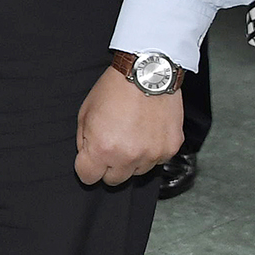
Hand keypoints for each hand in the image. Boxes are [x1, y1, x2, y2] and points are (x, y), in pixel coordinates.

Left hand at [74, 67, 182, 184]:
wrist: (147, 73)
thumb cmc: (114, 89)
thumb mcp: (85, 112)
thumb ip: (83, 140)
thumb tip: (87, 157)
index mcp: (102, 149)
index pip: (88, 177)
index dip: (86, 168)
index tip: (89, 160)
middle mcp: (128, 157)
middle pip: (114, 180)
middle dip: (108, 167)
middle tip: (111, 146)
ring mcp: (152, 154)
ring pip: (137, 172)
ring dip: (132, 160)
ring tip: (131, 134)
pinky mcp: (170, 149)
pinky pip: (157, 161)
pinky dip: (151, 151)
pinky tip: (147, 131)